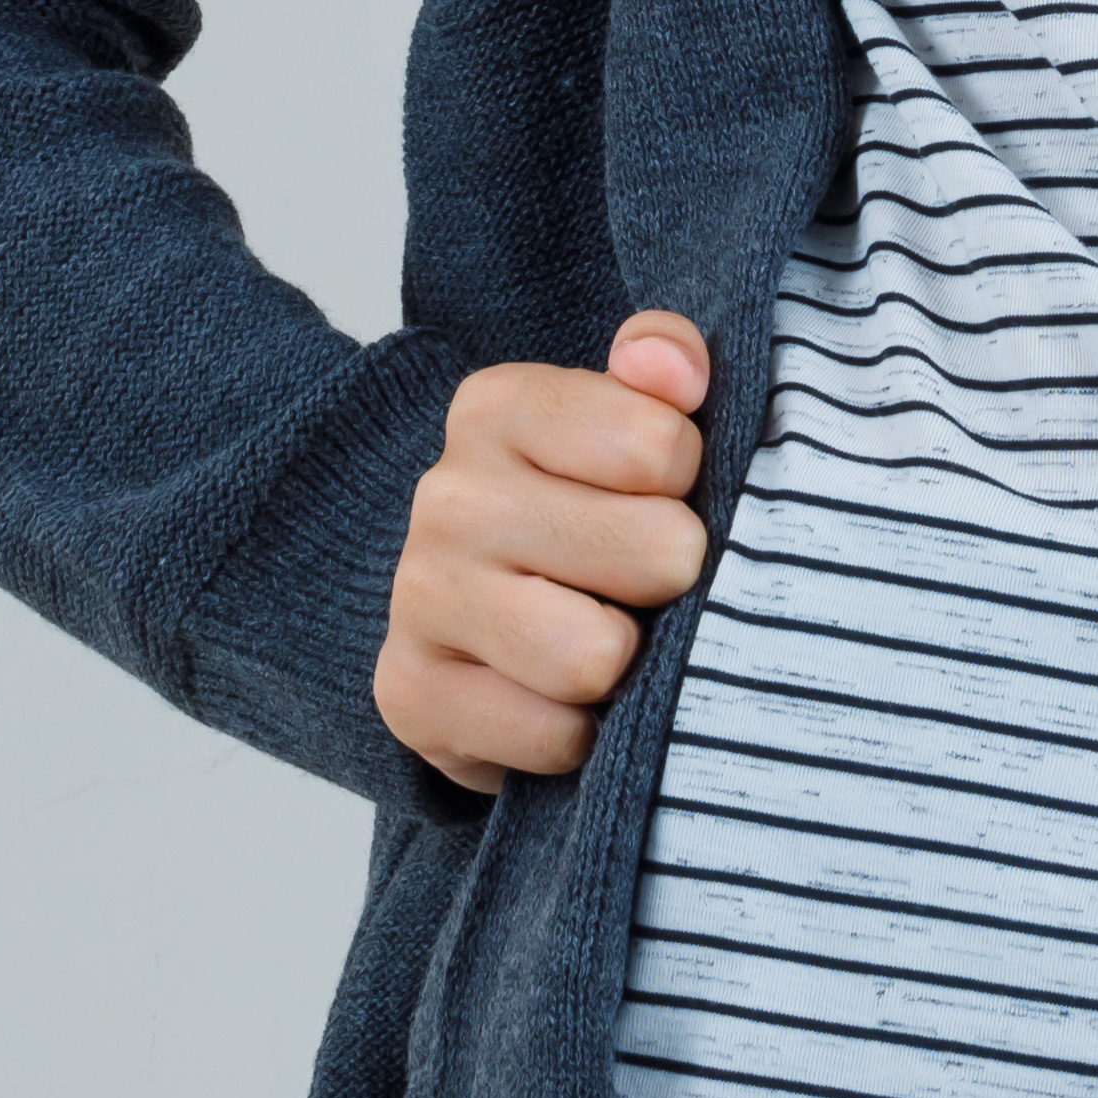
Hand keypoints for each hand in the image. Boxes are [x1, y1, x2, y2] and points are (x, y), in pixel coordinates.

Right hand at [373, 310, 709, 794]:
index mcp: (498, 407)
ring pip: (596, 655)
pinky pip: (554, 736)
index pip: (661, 446)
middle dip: (673, 580)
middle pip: (657, 553)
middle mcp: (447, 494)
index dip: (688, 483)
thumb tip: (677, 372)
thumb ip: (666, 362)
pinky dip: (575, 734)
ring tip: (604, 638)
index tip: (660, 493)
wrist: (472, 623)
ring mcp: (419, 597)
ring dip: (625, 664)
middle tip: (641, 583)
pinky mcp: (409, 696)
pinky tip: (557, 700)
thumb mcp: (626, 417)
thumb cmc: (583, 513)